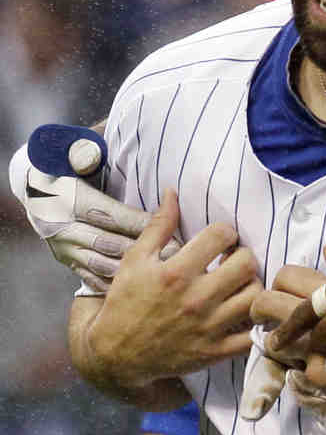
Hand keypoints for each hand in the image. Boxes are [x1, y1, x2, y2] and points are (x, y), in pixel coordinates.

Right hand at [12, 124, 179, 291]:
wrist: (33, 186)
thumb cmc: (65, 163)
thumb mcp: (73, 150)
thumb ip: (88, 149)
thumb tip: (100, 142)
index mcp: (71, 201)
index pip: (113, 216)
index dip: (145, 223)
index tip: (175, 230)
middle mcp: (65, 229)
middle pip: (112, 244)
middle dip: (149, 253)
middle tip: (183, 258)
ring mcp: (65, 249)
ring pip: (104, 266)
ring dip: (139, 273)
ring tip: (171, 275)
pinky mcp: (68, 261)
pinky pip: (93, 279)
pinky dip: (120, 286)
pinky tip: (145, 293)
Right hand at [86, 189, 259, 387]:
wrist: (114, 356)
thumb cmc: (125, 302)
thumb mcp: (135, 260)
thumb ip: (158, 225)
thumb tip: (173, 192)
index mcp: (175, 273)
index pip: (222, 235)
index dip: (224, 232)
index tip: (219, 240)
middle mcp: (195, 299)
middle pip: (247, 263)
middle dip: (242, 256)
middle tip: (232, 261)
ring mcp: (207, 328)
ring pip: (255, 296)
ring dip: (251, 286)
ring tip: (239, 286)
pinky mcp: (214, 353)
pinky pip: (253, 336)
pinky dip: (256, 324)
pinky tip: (244, 313)